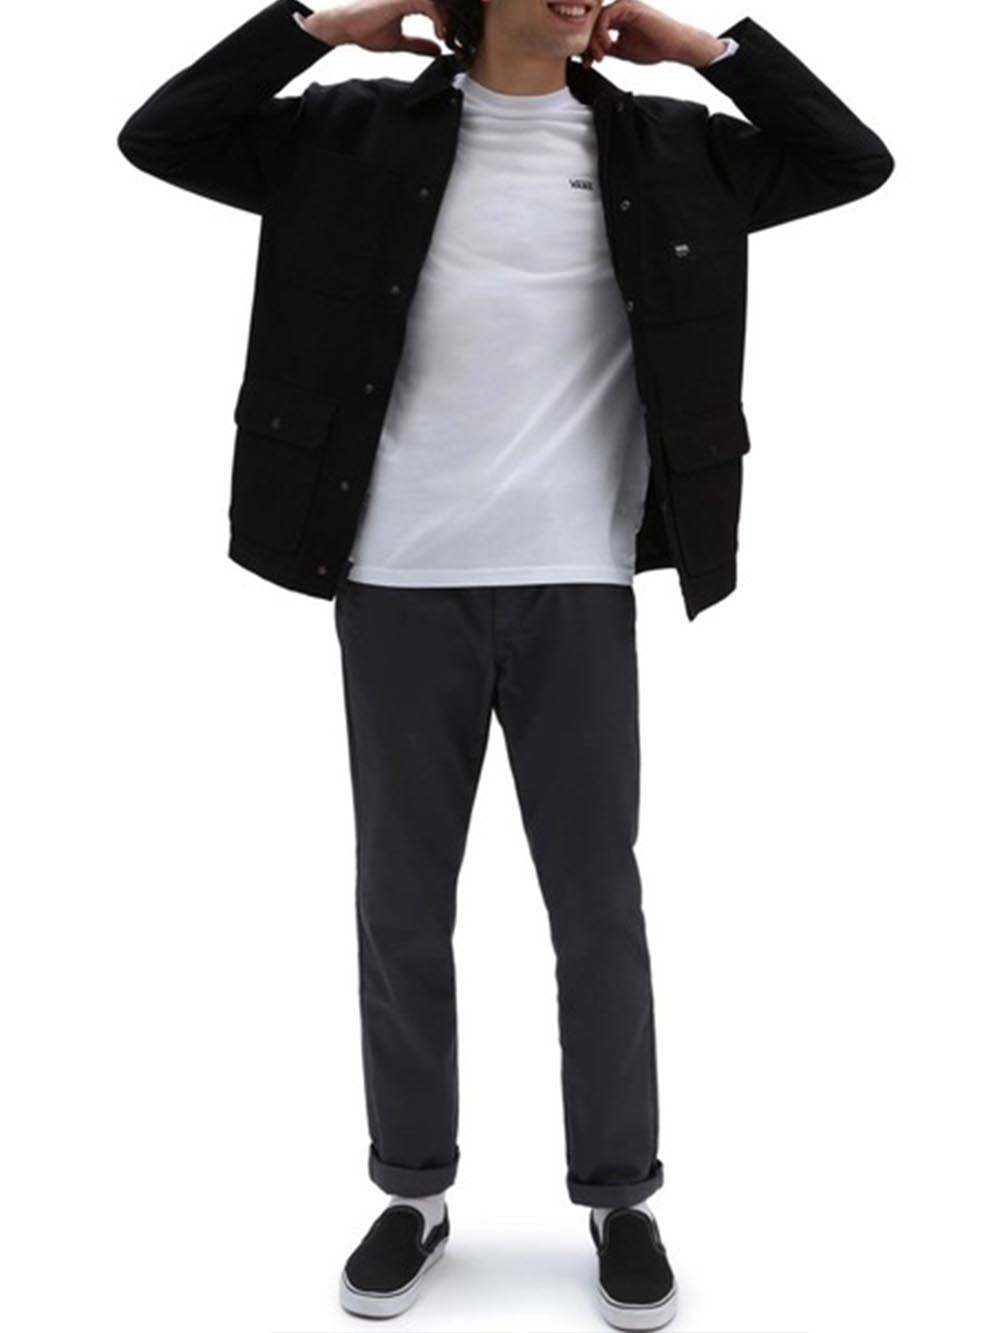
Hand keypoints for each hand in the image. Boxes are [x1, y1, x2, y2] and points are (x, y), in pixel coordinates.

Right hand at [303, 0, 444, 55]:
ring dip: (449, 20)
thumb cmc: (366, 28)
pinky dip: (439, 18)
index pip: (440, 7)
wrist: (346, 26)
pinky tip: (440, 33)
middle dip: (456, 19)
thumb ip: (419, 44)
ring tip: (450, 37)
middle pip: (443, 3)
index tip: (455, 41)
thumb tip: (437, 51)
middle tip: (459, 39)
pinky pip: (429, 4)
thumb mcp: (400, 41)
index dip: (451, 23)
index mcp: (411, 1)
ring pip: (439, 2)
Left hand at [582, 2, 725, 68]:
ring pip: (598, 19)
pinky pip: (607, 15)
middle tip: (592, 61)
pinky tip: (608, 45)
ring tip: (602, 55)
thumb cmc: (653, 48)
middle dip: (588, 45)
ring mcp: (624, 7)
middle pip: (593, 24)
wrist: (673, 46)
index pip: (595, 30)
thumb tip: (588, 53)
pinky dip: (602, 31)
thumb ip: (606, 49)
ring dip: (595, 39)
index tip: (588, 63)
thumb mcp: (622, 51)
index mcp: (618, 20)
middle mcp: (619, 11)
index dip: (588, 47)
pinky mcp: (629, 7)